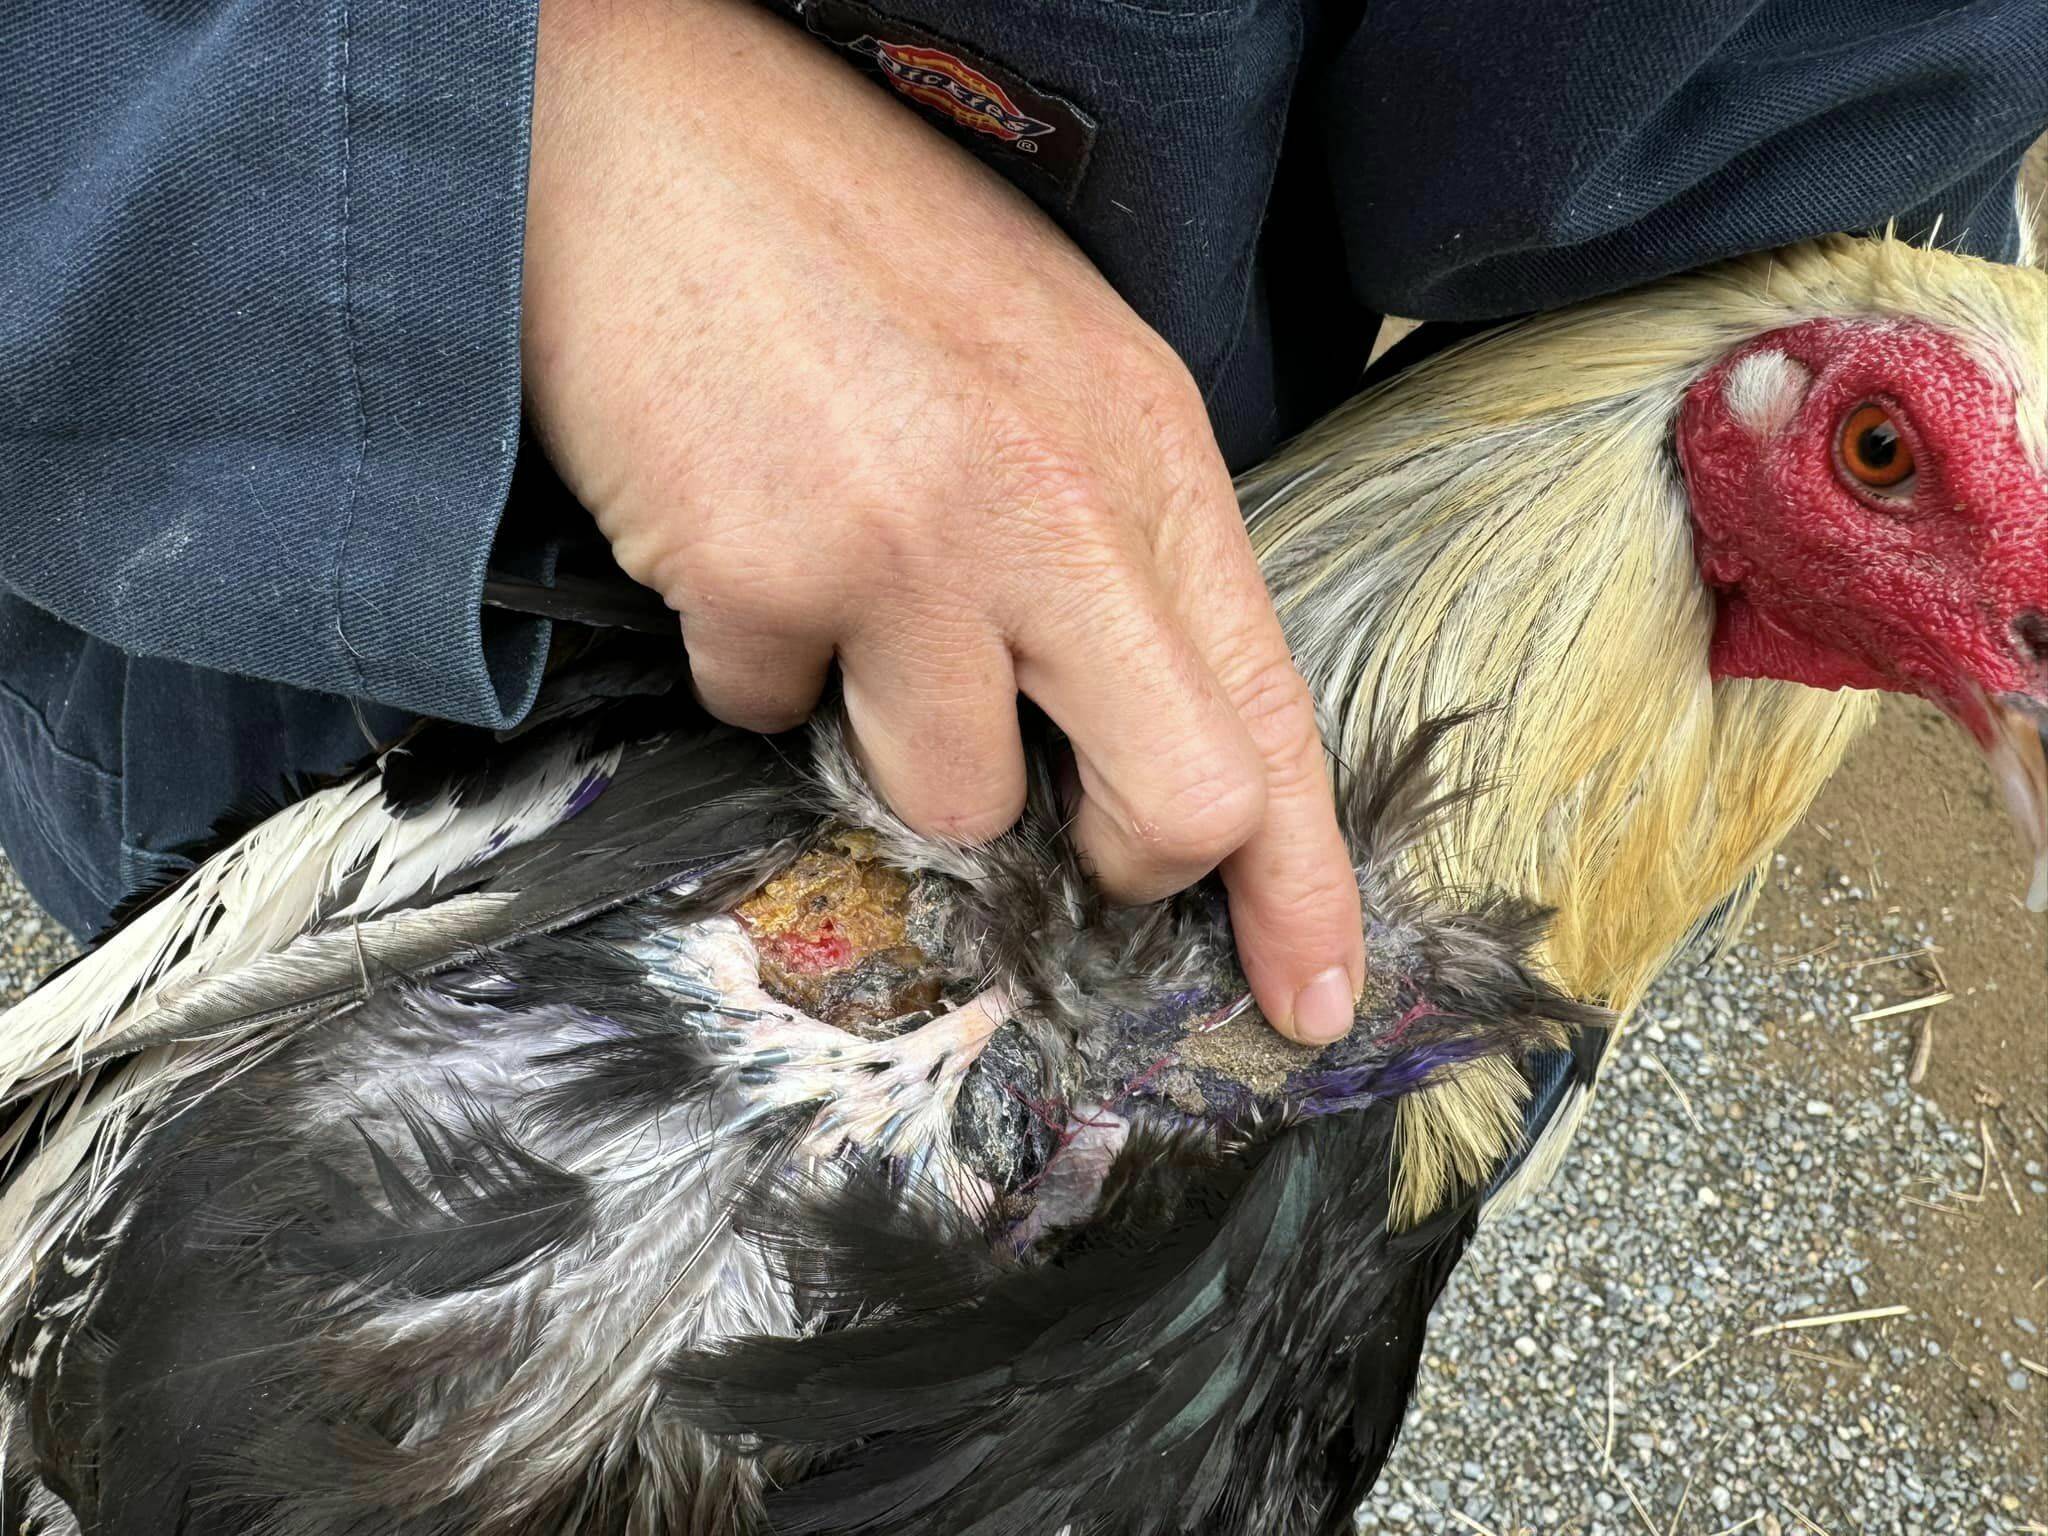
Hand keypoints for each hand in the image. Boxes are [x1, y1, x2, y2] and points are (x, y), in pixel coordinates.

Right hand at [520, 0, 1363, 1043]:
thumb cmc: (840, 243)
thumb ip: (1105, 542)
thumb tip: (1117, 726)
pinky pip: (772, 718)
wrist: (630, 121)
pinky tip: (734, 537)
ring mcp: (915, 543)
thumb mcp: (1041, 366)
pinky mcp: (769, 573)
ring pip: (950, 801)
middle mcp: (1057, 502)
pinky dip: (755, 664)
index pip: (1271, 708)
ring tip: (837, 601)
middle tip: (1043, 819)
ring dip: (889, 743)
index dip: (1305, 880)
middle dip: (1115, 861)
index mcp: (1146, 448)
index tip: (1312, 999)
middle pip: (1177, 804)